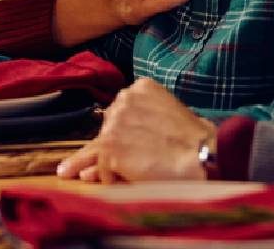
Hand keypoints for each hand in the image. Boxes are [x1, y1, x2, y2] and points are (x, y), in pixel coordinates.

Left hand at [57, 79, 213, 182]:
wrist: (206, 156)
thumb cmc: (197, 142)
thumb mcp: (170, 119)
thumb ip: (142, 126)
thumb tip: (115, 141)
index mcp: (141, 88)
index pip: (119, 113)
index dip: (112, 133)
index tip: (102, 147)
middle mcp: (124, 100)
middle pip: (104, 131)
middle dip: (95, 151)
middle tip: (69, 169)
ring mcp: (115, 123)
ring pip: (99, 150)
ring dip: (96, 166)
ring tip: (68, 174)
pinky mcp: (111, 147)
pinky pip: (103, 169)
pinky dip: (107, 180)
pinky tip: (113, 186)